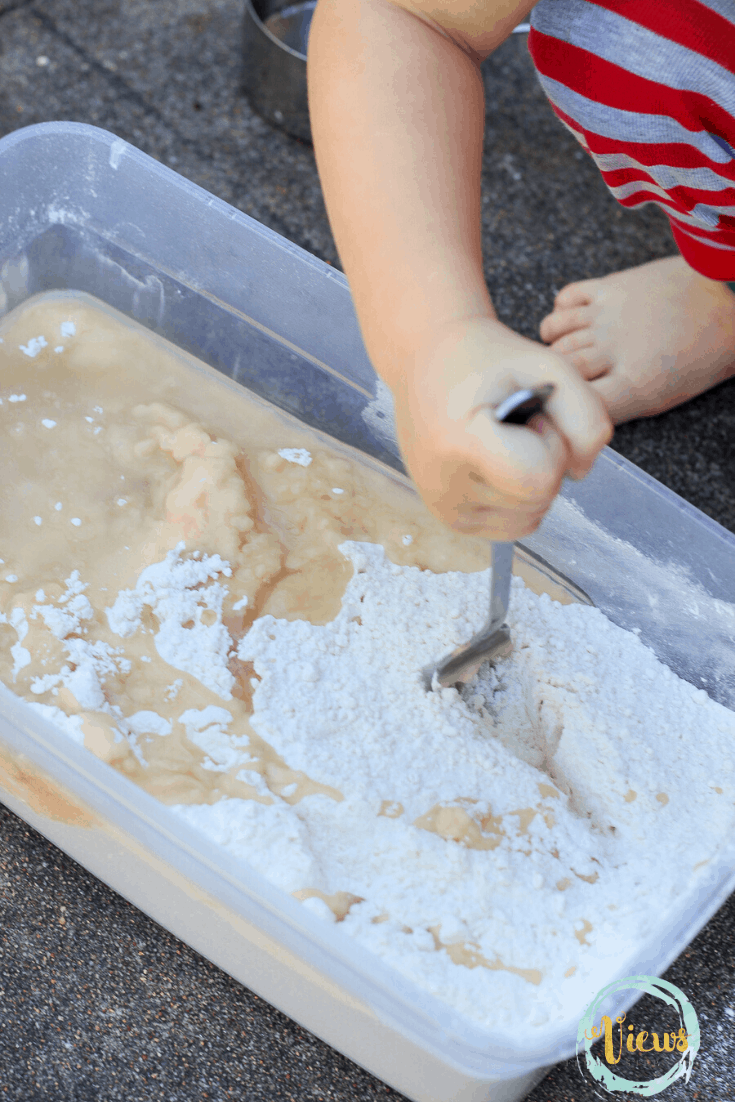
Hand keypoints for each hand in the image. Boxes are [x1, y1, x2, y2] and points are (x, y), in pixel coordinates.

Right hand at [388, 316, 612, 539]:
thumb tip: (580, 473)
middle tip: (515, 422)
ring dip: (534, 478)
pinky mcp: (451, 519)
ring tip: (504, 439)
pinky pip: (517, 524)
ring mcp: (446, 508)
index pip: (539, 480)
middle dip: (546, 459)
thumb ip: (586, 418)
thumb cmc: (486, 360)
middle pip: (540, 498)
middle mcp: (444, 486)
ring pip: (533, 515)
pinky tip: (500, 462)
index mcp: (459, 443)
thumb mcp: (547, 366)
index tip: (530, 415)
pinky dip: (522, 496)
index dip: (552, 445)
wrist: (427, 361)